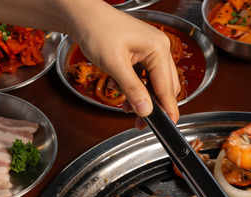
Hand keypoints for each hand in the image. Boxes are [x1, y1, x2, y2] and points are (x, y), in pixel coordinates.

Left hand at [68, 4, 180, 126]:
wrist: (82, 15)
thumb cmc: (97, 29)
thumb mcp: (114, 64)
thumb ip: (132, 89)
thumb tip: (146, 110)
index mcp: (158, 49)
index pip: (168, 87)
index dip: (167, 109)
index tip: (168, 126)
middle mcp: (159, 49)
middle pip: (164, 87)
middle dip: (152, 105)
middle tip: (140, 121)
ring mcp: (151, 50)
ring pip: (154, 84)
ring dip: (141, 97)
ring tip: (125, 106)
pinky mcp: (142, 53)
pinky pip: (145, 77)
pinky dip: (135, 87)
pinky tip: (121, 90)